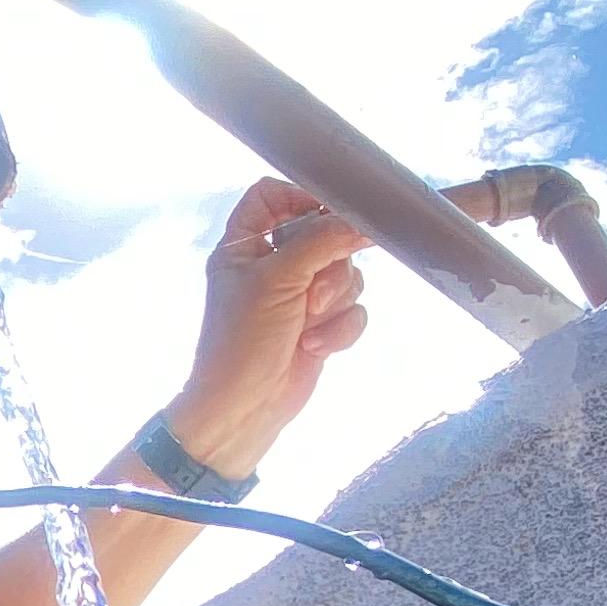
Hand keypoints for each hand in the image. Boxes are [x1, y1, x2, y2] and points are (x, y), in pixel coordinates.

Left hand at [169, 178, 368, 475]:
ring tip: (306, 327)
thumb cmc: (242, 341)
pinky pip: (353, 308)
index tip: (327, 214)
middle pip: (324, 233)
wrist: (244, 410)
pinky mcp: (322, 323)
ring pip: (346, 273)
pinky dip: (339, 329)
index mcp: (244, 244)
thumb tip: (364, 218)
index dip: (300, 198)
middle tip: (312, 294)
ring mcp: (299, 295)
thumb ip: (322, 241)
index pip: (271, 195)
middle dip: (328, 267)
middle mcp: (272, 264)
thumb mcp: (278, 281)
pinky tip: (314, 347)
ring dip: (333, 303)